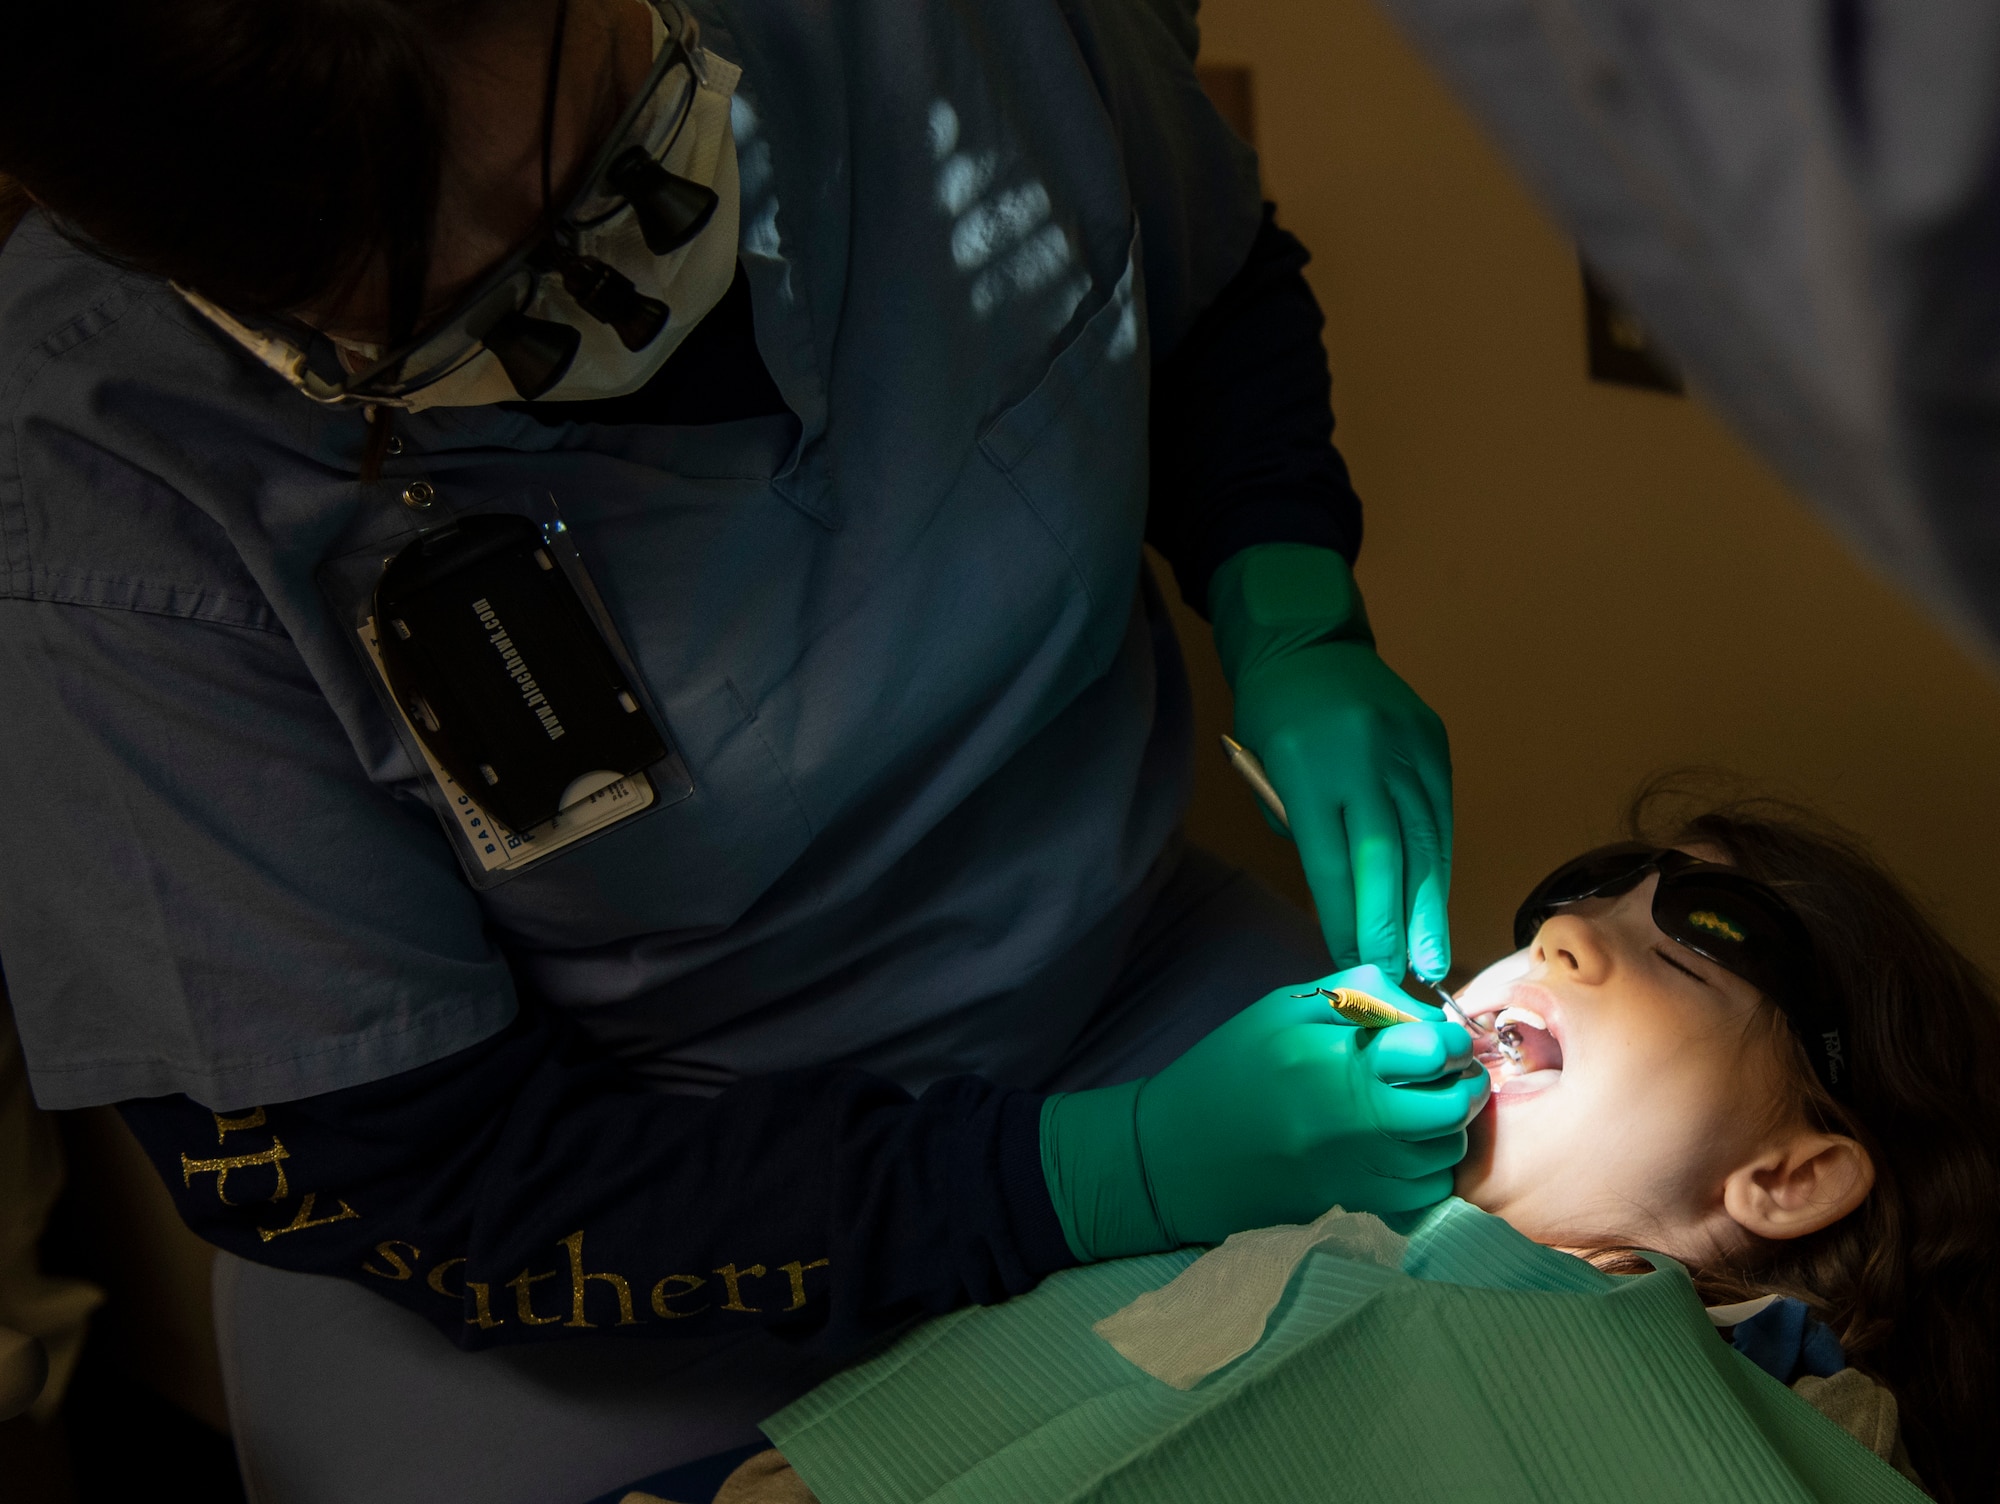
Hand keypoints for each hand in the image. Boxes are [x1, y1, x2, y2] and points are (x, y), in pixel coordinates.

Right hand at [1040, 965, 1487, 1258]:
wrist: (1173, 1155)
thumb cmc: (1229, 1069)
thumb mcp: (1282, 1010)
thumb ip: (1360, 996)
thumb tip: (1425, 1014)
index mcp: (1329, 1059)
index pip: (1431, 1048)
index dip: (1448, 1039)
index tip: (1439, 1038)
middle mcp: (1350, 1120)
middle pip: (1451, 1106)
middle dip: (1461, 1084)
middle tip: (1446, 1073)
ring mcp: (1356, 1171)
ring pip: (1445, 1152)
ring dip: (1448, 1127)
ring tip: (1421, 1109)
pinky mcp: (1354, 1206)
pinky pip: (1426, 1193)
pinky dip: (1428, 1169)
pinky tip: (1403, 1149)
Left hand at [1210, 544, 1452, 978]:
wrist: (1306, 642)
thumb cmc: (1273, 718)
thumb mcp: (1266, 775)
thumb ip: (1304, 832)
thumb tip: (1346, 902)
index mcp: (1307, 771)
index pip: (1332, 864)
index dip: (1347, 919)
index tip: (1355, 963)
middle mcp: (1362, 760)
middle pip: (1387, 857)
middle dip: (1398, 923)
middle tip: (1408, 976)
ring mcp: (1404, 748)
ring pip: (1425, 839)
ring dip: (1429, 903)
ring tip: (1434, 954)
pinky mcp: (1433, 741)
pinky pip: (1440, 813)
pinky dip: (1439, 860)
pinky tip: (1437, 897)